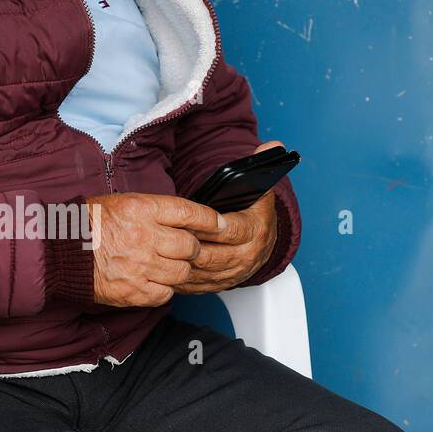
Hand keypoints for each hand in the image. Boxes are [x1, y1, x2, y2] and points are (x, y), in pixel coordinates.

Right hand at [87, 192, 223, 308]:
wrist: (61, 252)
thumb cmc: (91, 224)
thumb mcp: (124, 203)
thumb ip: (157, 211)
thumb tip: (188, 220)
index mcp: (142, 209)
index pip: (190, 213)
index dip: (211, 220)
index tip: (221, 225)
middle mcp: (144, 237)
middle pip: (190, 246)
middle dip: (193, 249)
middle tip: (185, 249)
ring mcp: (140, 266)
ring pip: (182, 272)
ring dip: (180, 269)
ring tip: (167, 265)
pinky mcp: (134, 291)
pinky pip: (165, 293)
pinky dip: (165, 288)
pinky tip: (154, 280)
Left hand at [173, 142, 281, 294]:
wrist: (265, 244)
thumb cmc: (255, 214)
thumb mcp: (260, 188)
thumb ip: (262, 166)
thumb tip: (273, 145)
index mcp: (256, 232)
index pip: (229, 230)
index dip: (207, 225)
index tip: (187, 220)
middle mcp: (247, 257)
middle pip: (212, 254)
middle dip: (187, 246)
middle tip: (164, 237)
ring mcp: (234, 274)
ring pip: (203, 272)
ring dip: (180, 264)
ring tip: (160, 253)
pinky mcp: (222, 285)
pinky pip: (198, 286)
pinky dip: (180, 278)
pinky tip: (164, 269)